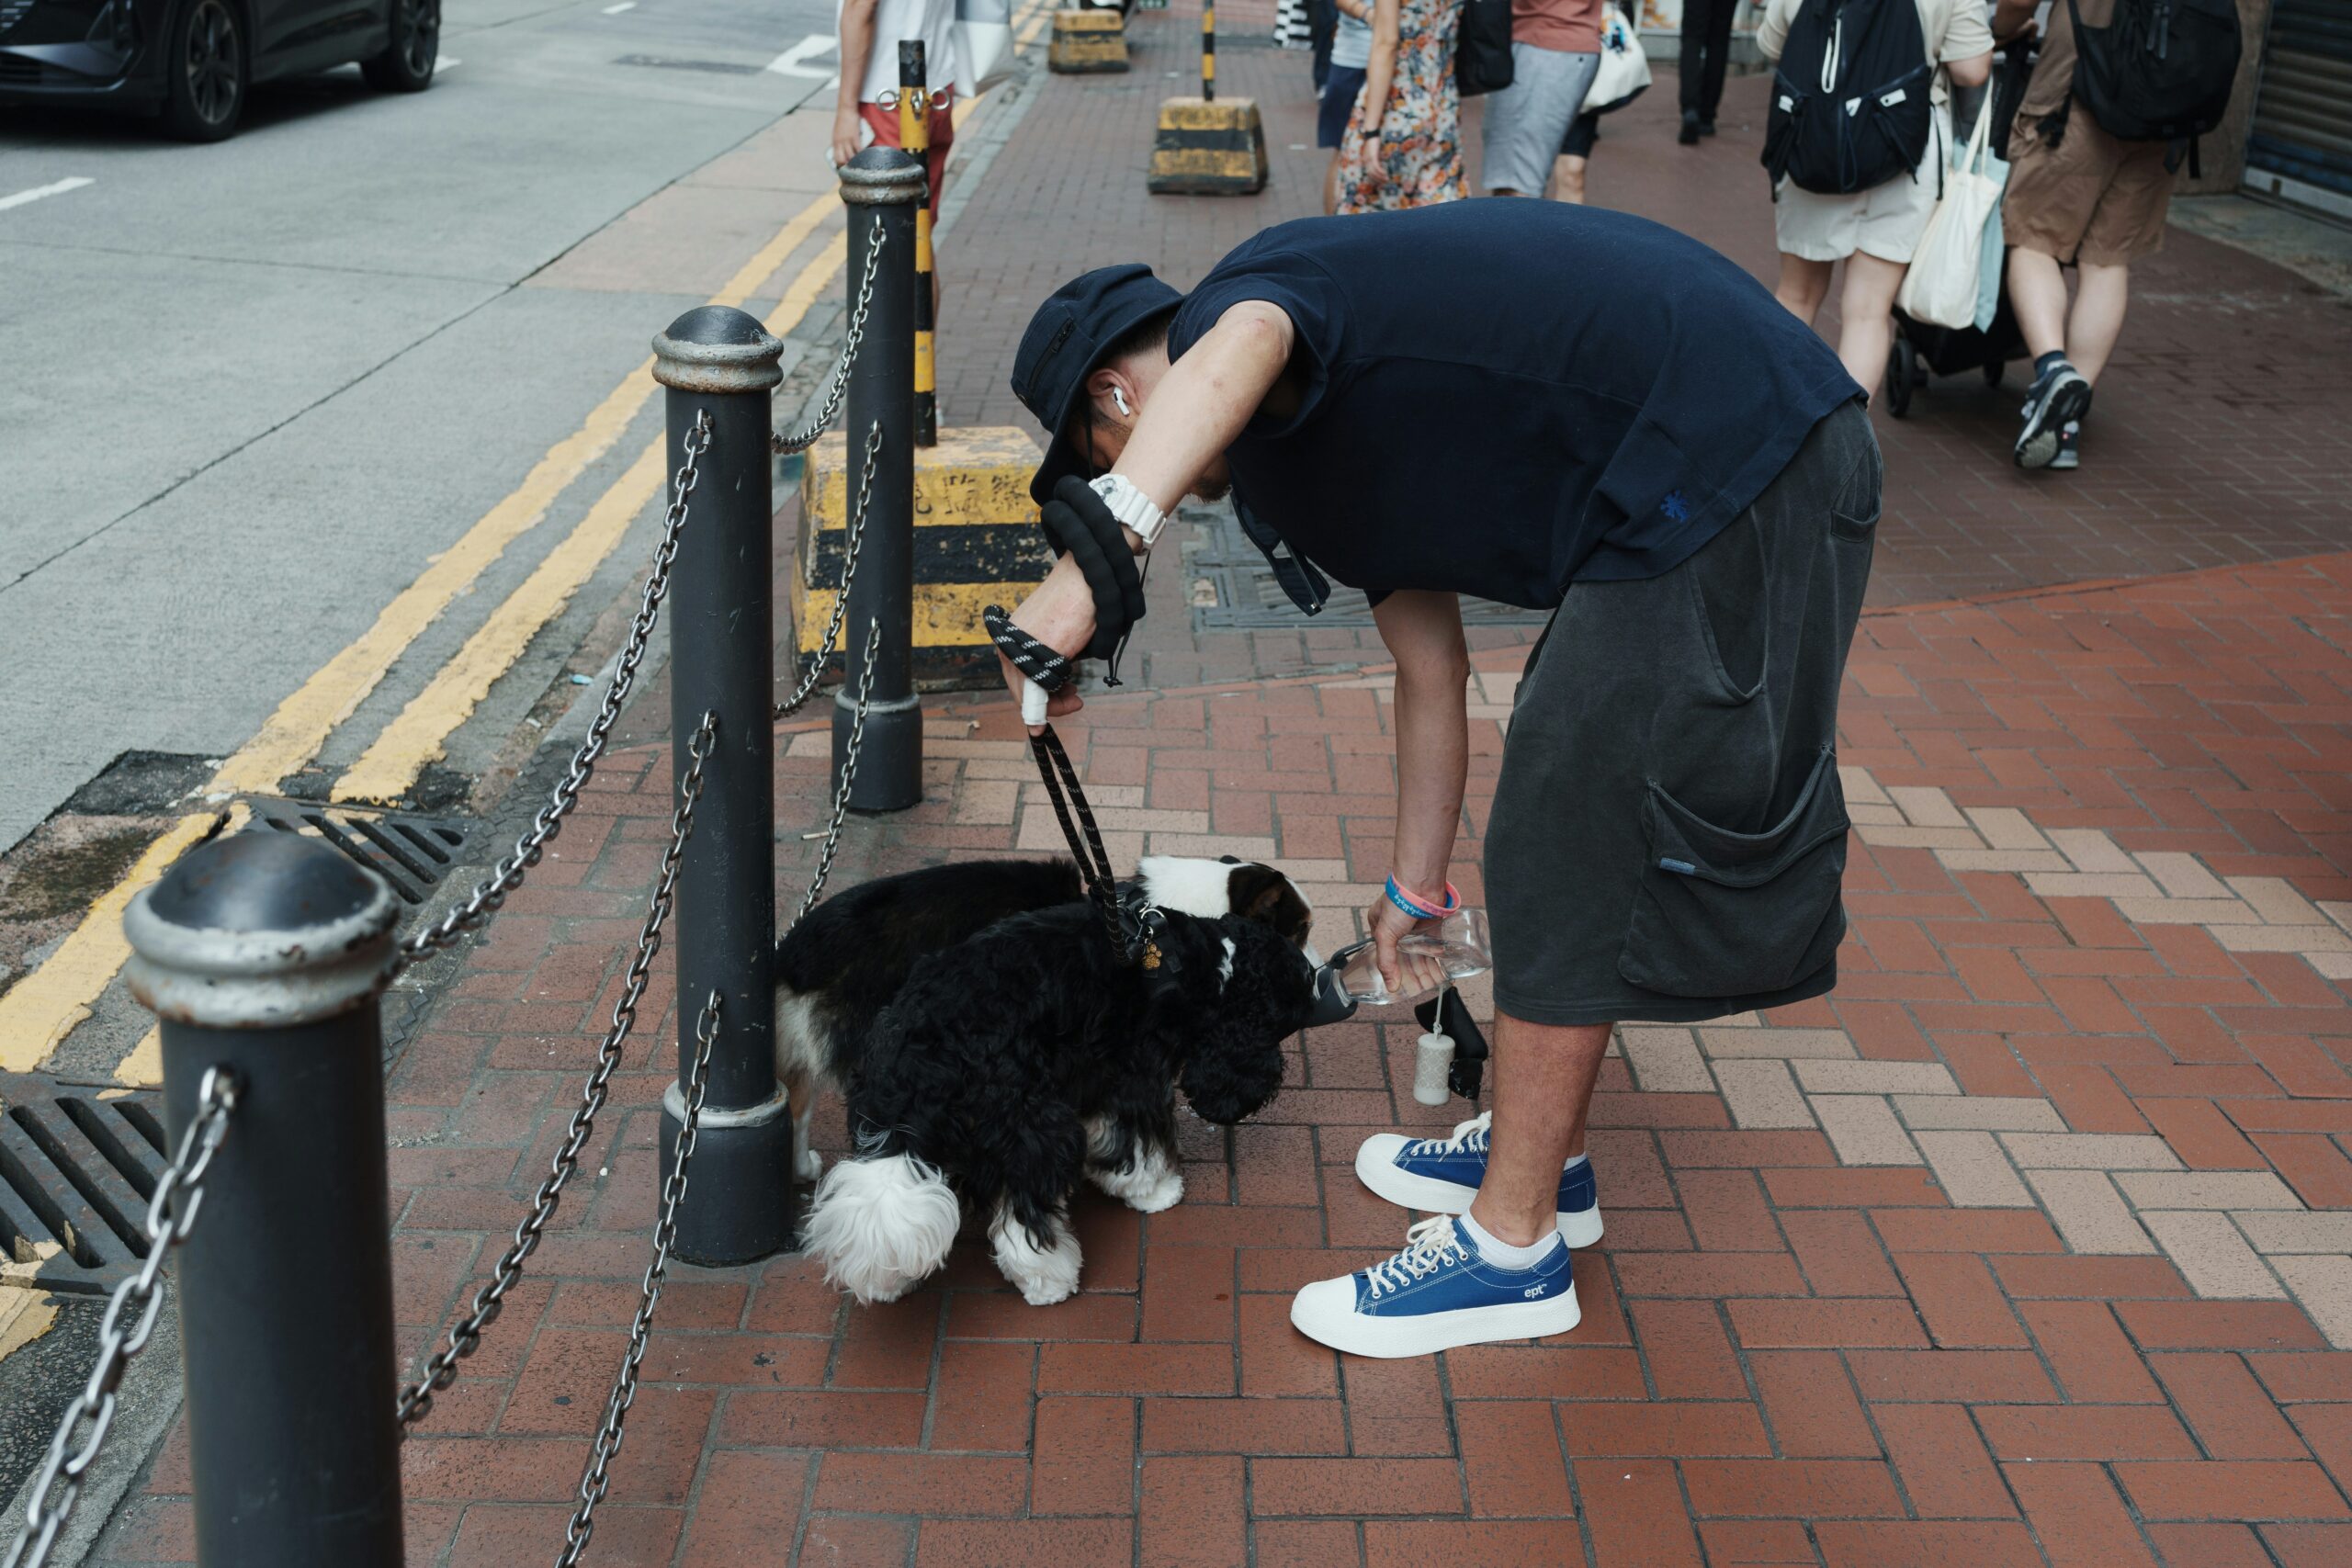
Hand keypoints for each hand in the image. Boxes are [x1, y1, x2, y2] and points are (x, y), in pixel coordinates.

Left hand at [831, 106, 863, 168]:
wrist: (846, 110)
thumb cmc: (843, 120)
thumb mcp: (838, 133)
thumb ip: (840, 142)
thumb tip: (844, 150)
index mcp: (835, 142)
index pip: (836, 158)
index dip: (840, 166)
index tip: (846, 170)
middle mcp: (839, 143)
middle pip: (842, 160)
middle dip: (848, 166)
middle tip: (854, 169)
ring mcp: (847, 140)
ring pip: (851, 157)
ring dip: (856, 162)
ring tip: (861, 165)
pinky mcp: (855, 137)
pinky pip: (859, 150)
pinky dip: (862, 155)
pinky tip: (866, 157)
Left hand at [997, 553, 1095, 732]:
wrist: (1087, 576)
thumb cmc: (1077, 600)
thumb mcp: (1056, 631)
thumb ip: (1049, 654)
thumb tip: (1053, 683)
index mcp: (1012, 637)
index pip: (1016, 677)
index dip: (1035, 697)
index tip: (1057, 701)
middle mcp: (1010, 644)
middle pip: (1020, 690)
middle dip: (1048, 705)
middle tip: (1073, 702)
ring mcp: (1023, 650)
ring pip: (1029, 694)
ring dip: (1054, 705)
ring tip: (1075, 699)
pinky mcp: (1040, 654)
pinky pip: (1040, 692)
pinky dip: (1050, 706)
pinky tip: (1069, 704)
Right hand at [1364, 894, 1451, 998]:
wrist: (1421, 885)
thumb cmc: (1398, 902)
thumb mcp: (1384, 935)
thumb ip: (1386, 962)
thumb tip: (1391, 986)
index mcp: (1380, 927)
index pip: (1387, 955)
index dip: (1395, 971)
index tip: (1403, 985)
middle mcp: (1398, 928)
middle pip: (1406, 955)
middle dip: (1413, 971)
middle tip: (1421, 985)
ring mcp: (1416, 926)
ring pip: (1421, 951)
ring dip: (1426, 966)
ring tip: (1433, 980)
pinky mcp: (1431, 924)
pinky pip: (1434, 943)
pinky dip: (1437, 955)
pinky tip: (1441, 966)